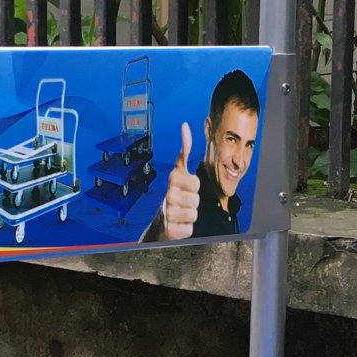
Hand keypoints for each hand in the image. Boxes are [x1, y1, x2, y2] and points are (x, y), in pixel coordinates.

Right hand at [160, 123, 200, 239]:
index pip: (196, 183)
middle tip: (183, 202)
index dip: (194, 187)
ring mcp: (168, 213)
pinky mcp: (171, 230)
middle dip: (193, 202)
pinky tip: (178, 224)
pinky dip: (186, 228)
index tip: (185, 187)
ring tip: (181, 213)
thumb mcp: (179, 171)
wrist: (160, 222)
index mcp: (171, 180)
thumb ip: (184, 150)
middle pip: (196, 200)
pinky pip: (189, 229)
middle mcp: (168, 195)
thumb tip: (185, 126)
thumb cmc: (174, 194)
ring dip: (190, 215)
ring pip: (194, 214)